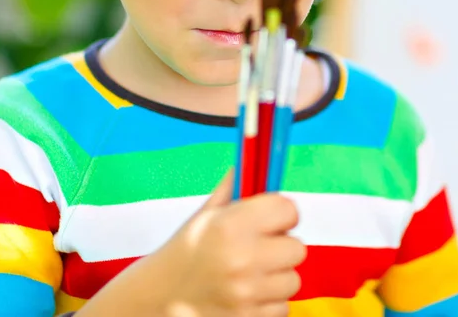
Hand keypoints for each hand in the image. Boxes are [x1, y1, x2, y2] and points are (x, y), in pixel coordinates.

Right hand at [156, 170, 305, 316]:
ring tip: (251, 272)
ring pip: (293, 280)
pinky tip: (248, 293)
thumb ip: (233, 187)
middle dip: (281, 245)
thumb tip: (252, 156)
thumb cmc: (186, 250)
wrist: (159, 297)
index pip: (288, 209)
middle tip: (260, 246)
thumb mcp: (205, 214)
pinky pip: (284, 306)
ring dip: (277, 275)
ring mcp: (247, 295)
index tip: (272, 217)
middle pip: (297, 247)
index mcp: (230, 226)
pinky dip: (270, 301)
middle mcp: (242, 260)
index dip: (282, 211)